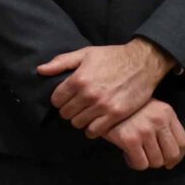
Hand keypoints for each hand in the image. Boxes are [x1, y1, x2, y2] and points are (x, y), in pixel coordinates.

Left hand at [40, 38, 174, 136]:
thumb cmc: (113, 56)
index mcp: (78, 79)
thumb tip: (40, 70)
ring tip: (86, 113)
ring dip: (80, 120)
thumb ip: (61, 62)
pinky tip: (95, 122)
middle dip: (69, 110)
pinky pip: (95, 131)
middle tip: (77, 106)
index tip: (66, 98)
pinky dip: (92, 129)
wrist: (144, 62)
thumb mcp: (85, 53)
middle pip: (66, 113)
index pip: (56, 100)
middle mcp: (88, 94)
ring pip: (78, 123)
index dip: (59, 100)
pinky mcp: (116, 114)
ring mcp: (103, 106)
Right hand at [104, 97, 184, 170]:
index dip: (177, 156)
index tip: (168, 160)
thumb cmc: (128, 108)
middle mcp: (158, 121)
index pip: (183, 143)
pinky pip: (140, 164)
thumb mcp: (153, 110)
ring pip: (156, 162)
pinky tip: (128, 154)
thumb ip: (170, 126)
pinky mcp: (129, 139)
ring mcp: (144, 130)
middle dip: (162, 161)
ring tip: (137, 153)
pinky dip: (135, 163)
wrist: (101, 103)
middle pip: (172, 155)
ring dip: (147, 162)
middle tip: (151, 158)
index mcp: (166, 113)